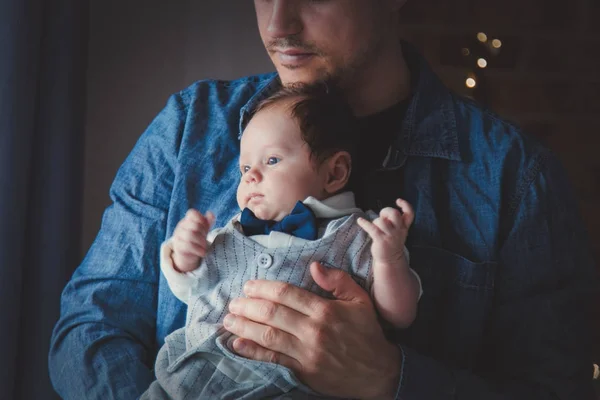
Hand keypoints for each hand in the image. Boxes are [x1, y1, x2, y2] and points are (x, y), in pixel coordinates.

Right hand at [171, 209, 214, 271]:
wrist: (188, 257)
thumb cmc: (197, 241)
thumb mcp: (203, 230)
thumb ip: (207, 222)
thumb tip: (210, 213)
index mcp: (187, 221)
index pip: (192, 213)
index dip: (202, 219)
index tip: (206, 228)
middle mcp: (181, 227)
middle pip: (195, 225)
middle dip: (203, 233)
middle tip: (206, 240)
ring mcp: (178, 237)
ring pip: (191, 235)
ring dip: (201, 242)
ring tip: (204, 247)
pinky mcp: (178, 248)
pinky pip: (188, 246)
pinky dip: (198, 250)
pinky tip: (202, 253)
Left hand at [224, 262, 401, 399]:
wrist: (379, 372)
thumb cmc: (367, 333)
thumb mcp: (360, 300)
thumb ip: (337, 280)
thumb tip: (314, 266)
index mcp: (325, 310)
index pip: (287, 294)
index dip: (264, 288)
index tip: (249, 285)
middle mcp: (313, 330)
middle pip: (272, 313)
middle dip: (248, 306)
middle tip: (233, 302)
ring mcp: (307, 353)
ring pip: (268, 336)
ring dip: (244, 326)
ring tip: (228, 319)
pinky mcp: (303, 371)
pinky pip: (273, 360)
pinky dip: (253, 352)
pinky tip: (237, 344)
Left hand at [357, 198, 413, 265]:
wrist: (390, 260)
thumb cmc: (391, 242)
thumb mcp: (398, 231)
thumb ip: (395, 222)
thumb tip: (384, 213)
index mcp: (404, 227)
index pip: (410, 214)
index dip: (405, 205)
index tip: (398, 200)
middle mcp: (399, 231)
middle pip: (394, 214)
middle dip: (386, 211)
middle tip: (382, 217)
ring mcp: (390, 236)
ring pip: (382, 221)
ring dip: (376, 221)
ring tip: (375, 227)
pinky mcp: (381, 241)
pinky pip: (372, 228)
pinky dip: (364, 223)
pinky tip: (359, 220)